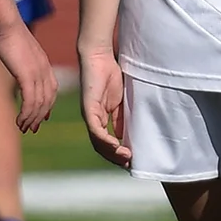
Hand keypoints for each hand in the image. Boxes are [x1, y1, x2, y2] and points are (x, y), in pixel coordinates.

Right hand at [0, 20, 59, 132]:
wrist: (8, 25)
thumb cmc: (11, 36)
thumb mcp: (23, 53)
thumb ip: (25, 65)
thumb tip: (20, 72)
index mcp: (45, 66)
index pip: (51, 92)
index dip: (47, 107)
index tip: (41, 118)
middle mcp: (45, 72)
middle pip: (47, 101)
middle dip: (39, 117)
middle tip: (30, 129)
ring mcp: (37, 74)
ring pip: (39, 104)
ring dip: (31, 119)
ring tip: (23, 128)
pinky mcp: (27, 75)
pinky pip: (30, 100)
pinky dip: (26, 113)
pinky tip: (19, 120)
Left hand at [78, 45, 129, 166]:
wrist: (99, 56)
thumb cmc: (110, 74)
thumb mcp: (120, 101)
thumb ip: (121, 117)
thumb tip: (125, 136)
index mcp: (99, 118)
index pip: (106, 142)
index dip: (117, 154)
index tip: (131, 160)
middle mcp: (92, 119)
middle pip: (101, 146)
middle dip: (115, 157)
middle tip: (129, 164)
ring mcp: (90, 115)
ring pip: (98, 142)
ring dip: (112, 152)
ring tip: (127, 157)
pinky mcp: (89, 108)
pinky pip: (96, 129)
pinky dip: (105, 140)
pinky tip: (116, 145)